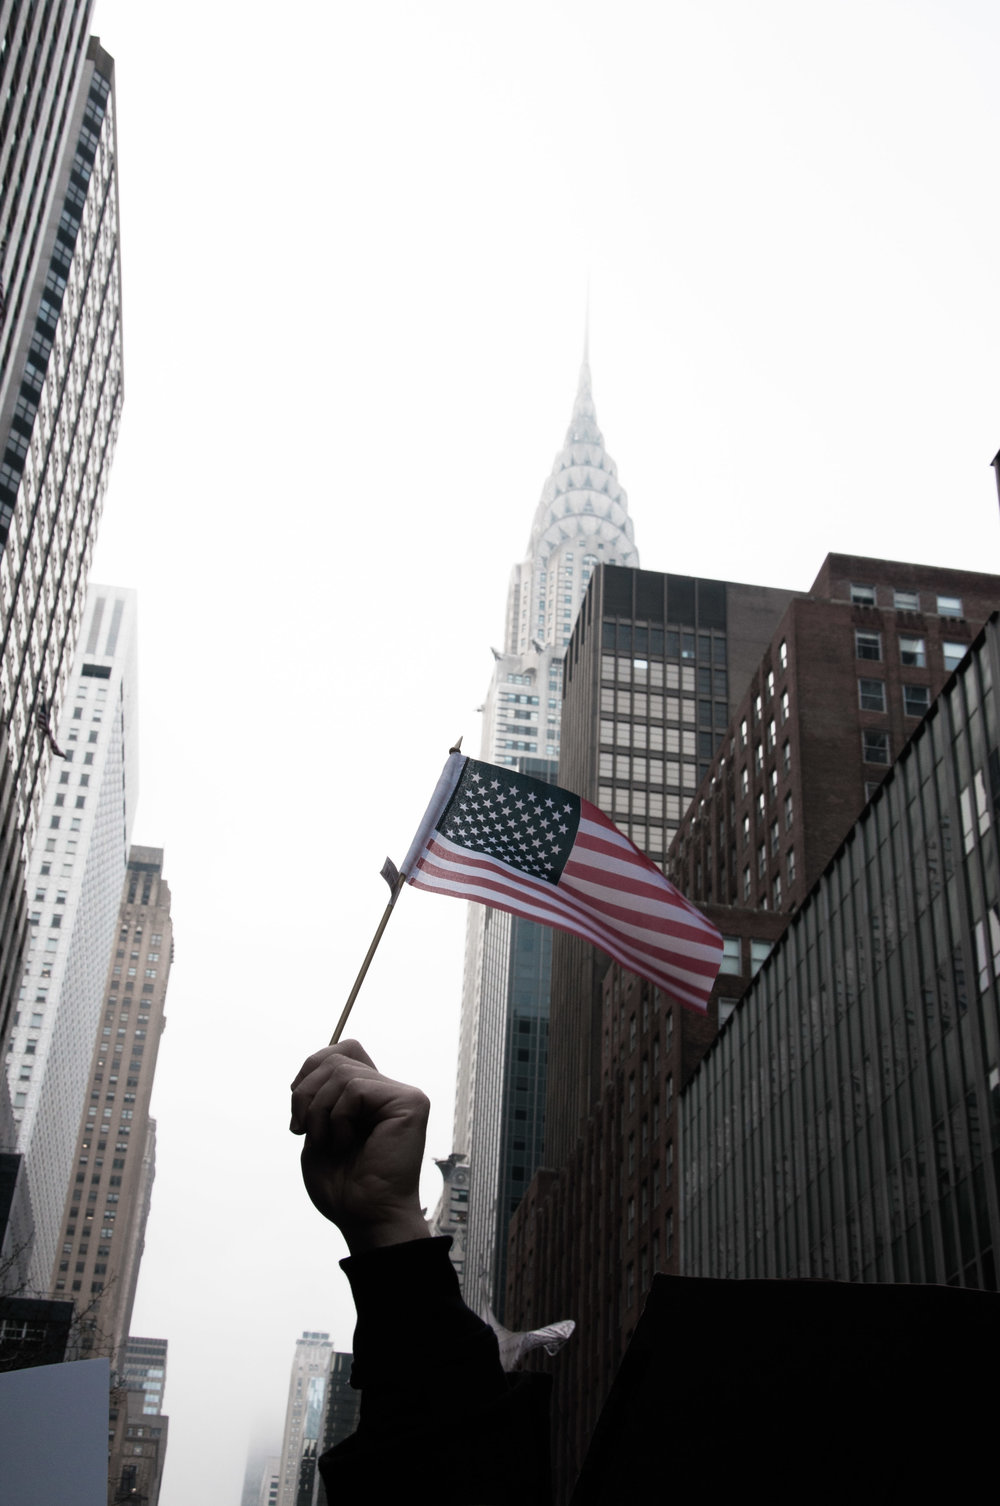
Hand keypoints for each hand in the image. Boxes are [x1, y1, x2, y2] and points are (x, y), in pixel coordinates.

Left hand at [289, 1040, 430, 1253]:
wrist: (365, 1218)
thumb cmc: (343, 1187)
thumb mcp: (318, 1132)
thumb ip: (318, 1096)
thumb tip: (313, 1066)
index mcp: (369, 1096)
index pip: (341, 1050)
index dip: (311, 1068)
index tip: (298, 1110)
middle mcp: (388, 1091)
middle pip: (336, 1056)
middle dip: (305, 1092)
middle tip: (303, 1130)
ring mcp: (402, 1095)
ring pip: (341, 1070)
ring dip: (319, 1111)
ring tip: (329, 1142)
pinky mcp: (410, 1103)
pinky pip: (356, 1088)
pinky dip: (339, 1117)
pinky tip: (347, 1142)